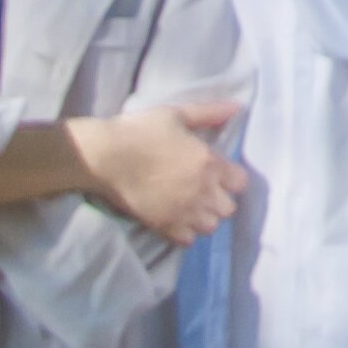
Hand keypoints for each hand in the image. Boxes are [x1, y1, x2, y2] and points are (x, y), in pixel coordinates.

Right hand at [70, 101, 249, 244]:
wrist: (105, 157)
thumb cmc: (141, 132)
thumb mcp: (177, 114)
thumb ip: (210, 112)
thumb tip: (238, 107)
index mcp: (209, 163)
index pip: (241, 182)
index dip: (231, 177)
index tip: (218, 172)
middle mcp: (202, 192)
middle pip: (229, 208)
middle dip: (219, 199)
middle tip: (203, 189)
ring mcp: (184, 212)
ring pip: (210, 227)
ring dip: (204, 217)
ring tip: (189, 206)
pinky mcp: (165, 226)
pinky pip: (188, 240)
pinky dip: (185, 232)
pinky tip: (175, 218)